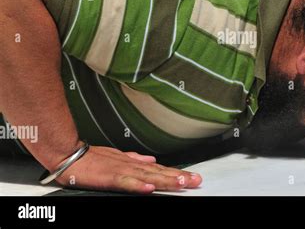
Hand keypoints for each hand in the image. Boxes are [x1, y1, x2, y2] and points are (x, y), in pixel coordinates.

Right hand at [55, 145, 201, 193]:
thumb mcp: (118, 156)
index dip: (176, 173)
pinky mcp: (110, 177)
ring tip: (182, 183)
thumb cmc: (92, 158)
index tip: (191, 177)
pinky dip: (138, 186)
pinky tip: (150, 189)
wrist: (70, 154)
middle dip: (178, 177)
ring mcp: (122, 171)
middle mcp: (132, 166)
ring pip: (148, 177)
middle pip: (159, 173)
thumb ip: (136, 159)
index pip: (159, 169)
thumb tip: (151, 160)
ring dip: (165, 180)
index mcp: (134, 163)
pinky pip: (126, 183)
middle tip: (196, 181)